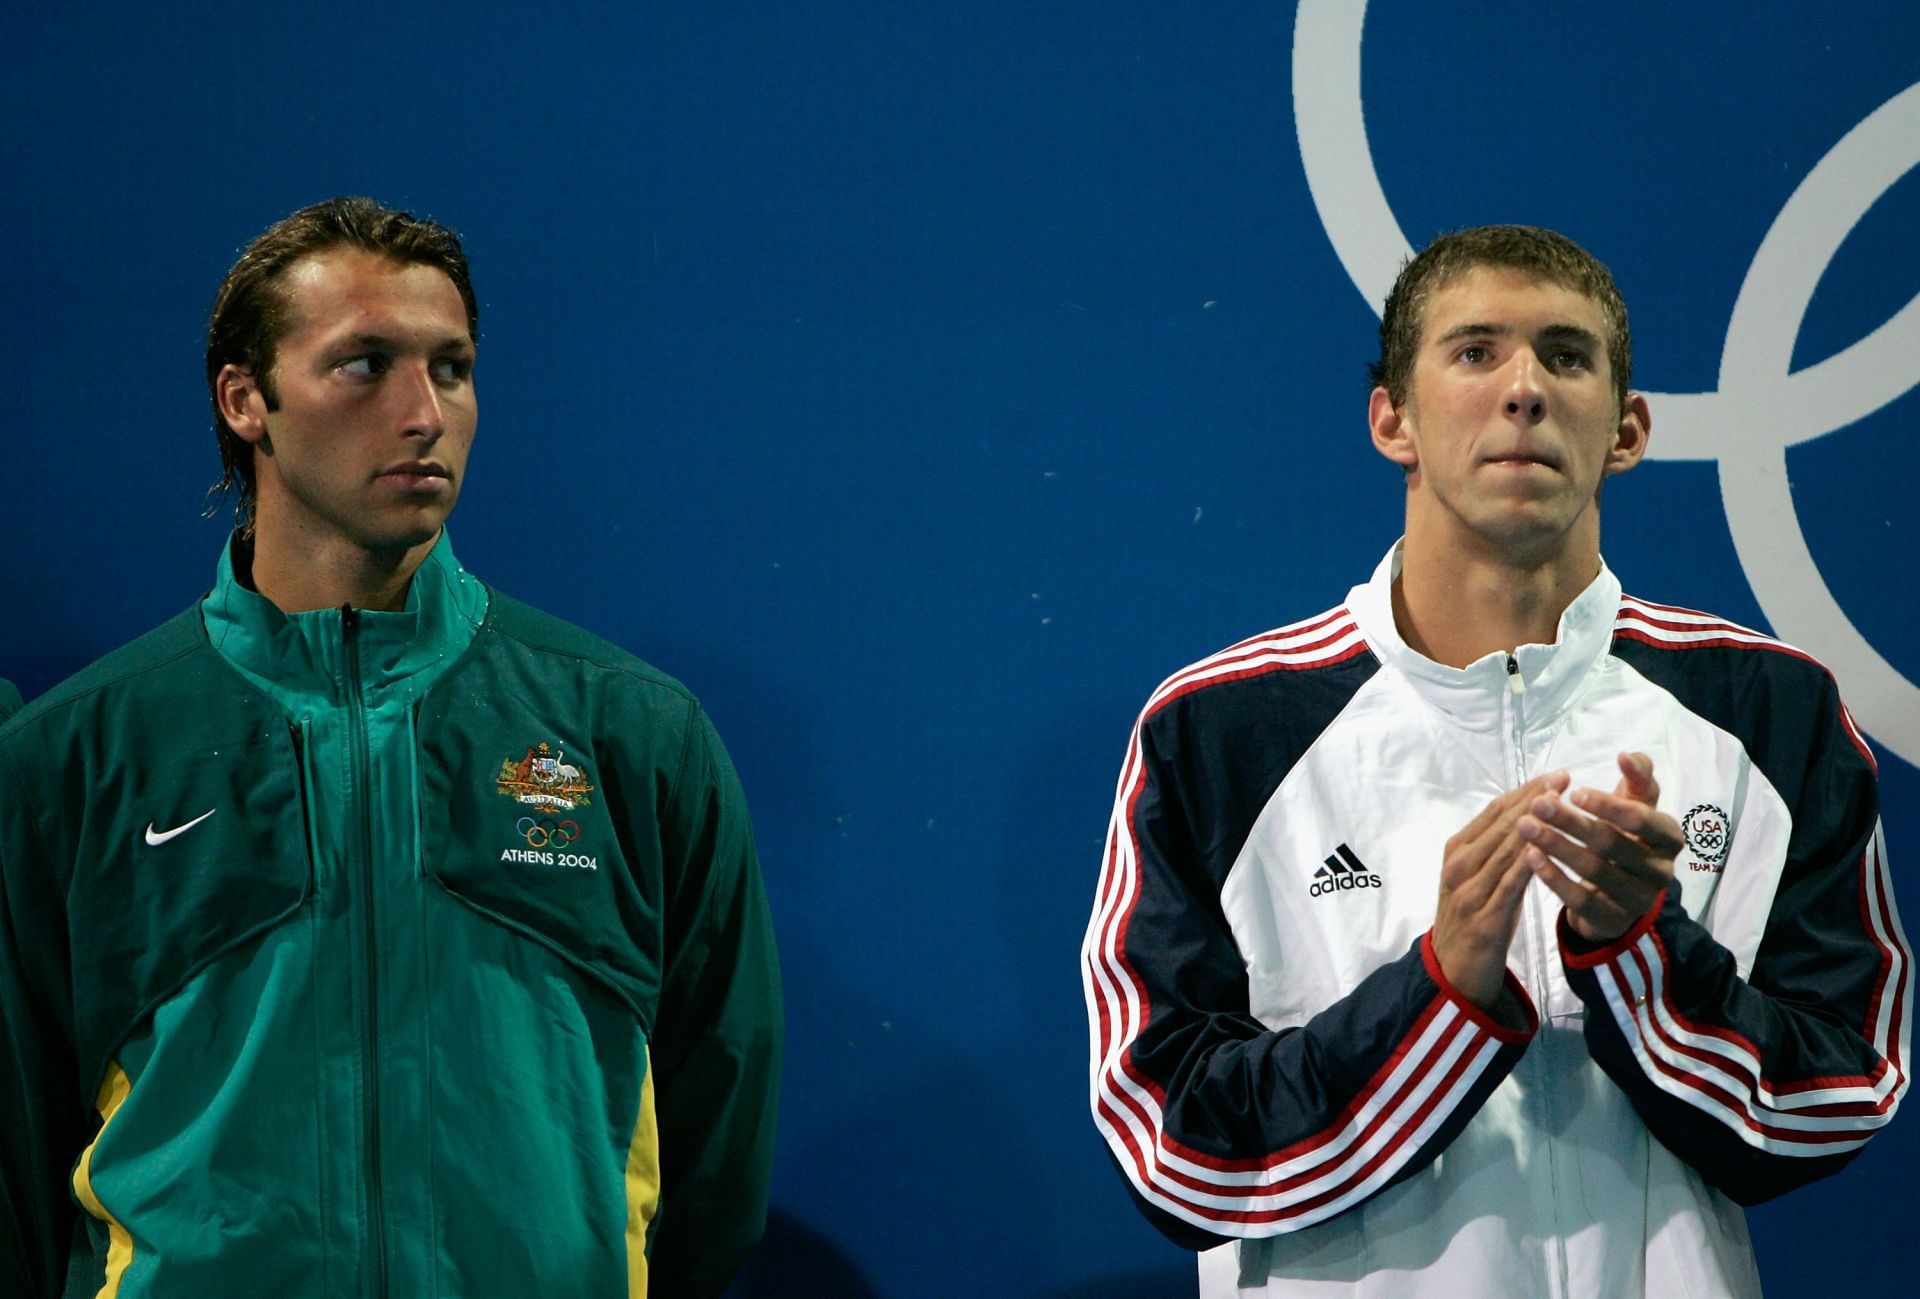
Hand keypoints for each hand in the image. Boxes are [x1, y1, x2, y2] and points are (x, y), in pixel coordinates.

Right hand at [1431, 771, 1569, 1022]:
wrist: (1451, 972)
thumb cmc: (1471, 922)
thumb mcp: (1477, 880)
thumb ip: (1496, 852)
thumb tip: (1527, 820)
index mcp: (1457, 852)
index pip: (1493, 812)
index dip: (1524, 791)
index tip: (1553, 775)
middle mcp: (1460, 866)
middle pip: (1501, 824)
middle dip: (1534, 799)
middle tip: (1564, 777)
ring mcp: (1469, 891)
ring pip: (1506, 849)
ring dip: (1535, 824)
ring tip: (1562, 803)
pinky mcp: (1484, 918)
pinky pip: (1510, 885)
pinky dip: (1528, 864)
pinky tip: (1548, 849)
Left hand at [1518, 752, 1680, 942]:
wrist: (1619, 891)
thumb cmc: (1625, 836)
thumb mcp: (1636, 804)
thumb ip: (1638, 777)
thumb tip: (1626, 756)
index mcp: (1669, 838)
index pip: (1642, 820)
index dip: (1609, 805)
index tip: (1574, 791)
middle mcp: (1660, 871)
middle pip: (1612, 844)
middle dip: (1572, 822)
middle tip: (1538, 804)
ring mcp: (1638, 899)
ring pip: (1593, 870)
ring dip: (1556, 846)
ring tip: (1525, 826)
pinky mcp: (1613, 920)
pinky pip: (1580, 899)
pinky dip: (1553, 876)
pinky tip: (1530, 856)